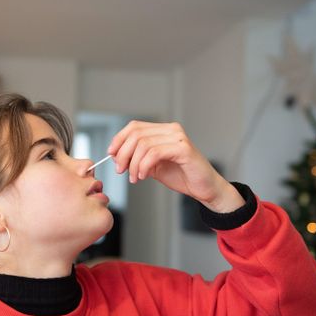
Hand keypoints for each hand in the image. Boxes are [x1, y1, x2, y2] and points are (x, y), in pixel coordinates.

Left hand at [107, 121, 244, 212]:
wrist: (204, 188)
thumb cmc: (182, 176)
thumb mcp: (153, 166)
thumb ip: (138, 158)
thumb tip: (116, 155)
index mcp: (163, 130)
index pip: (134, 127)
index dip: (119, 139)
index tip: (111, 155)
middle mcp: (171, 129)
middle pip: (136, 134)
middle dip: (123, 153)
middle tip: (120, 170)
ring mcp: (178, 137)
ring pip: (143, 144)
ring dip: (133, 164)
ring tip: (134, 178)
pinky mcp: (183, 148)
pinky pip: (154, 153)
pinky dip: (143, 166)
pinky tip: (143, 176)